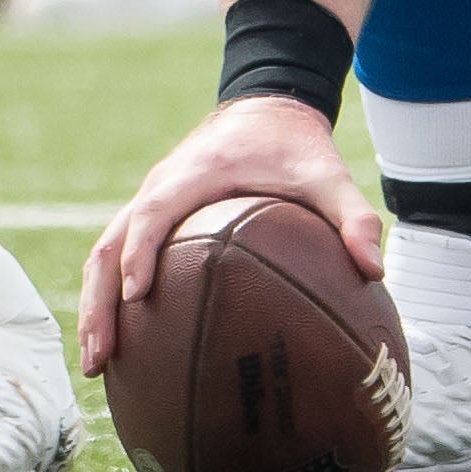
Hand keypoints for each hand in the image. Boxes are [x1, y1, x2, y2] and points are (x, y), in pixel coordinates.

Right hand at [80, 96, 380, 377]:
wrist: (268, 106)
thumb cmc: (293, 146)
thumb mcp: (328, 174)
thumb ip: (352, 216)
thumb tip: (375, 268)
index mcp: (193, 174)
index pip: (153, 212)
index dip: (141, 253)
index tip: (138, 298)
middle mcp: (159, 187)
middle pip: (110, 245)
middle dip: (99, 302)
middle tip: (100, 357)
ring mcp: (149, 201)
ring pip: (104, 255)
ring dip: (95, 307)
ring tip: (96, 365)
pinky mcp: (150, 216)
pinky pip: (118, 256)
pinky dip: (109, 298)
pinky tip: (121, 346)